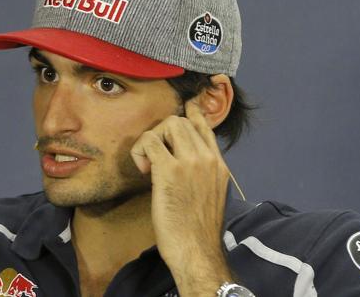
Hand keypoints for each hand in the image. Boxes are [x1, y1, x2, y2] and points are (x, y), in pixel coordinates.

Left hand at [131, 100, 231, 294]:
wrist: (197, 251)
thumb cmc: (198, 231)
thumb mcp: (210, 196)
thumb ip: (202, 174)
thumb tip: (183, 163)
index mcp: (219, 165)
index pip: (205, 127)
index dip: (191, 114)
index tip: (185, 108)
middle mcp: (208, 158)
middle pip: (181, 121)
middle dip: (162, 133)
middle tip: (155, 157)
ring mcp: (190, 162)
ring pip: (168, 125)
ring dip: (152, 139)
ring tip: (149, 164)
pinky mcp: (170, 171)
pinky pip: (150, 141)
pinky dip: (140, 151)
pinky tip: (143, 171)